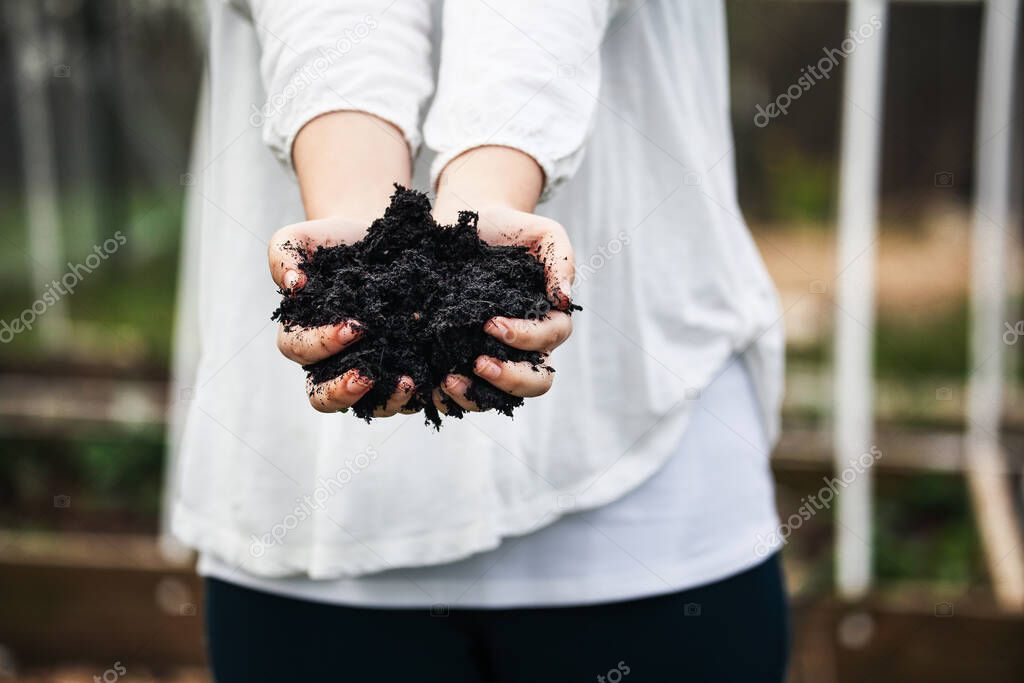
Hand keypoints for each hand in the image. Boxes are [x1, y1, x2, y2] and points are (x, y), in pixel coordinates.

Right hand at [268, 217, 417, 414]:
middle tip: (367, 375)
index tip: (353, 327)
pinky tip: (431, 381)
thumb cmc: (337, 243)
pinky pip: (406, 398)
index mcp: (302, 335)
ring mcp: (369, 371)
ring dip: (386, 400)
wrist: (383, 242)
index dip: (321, 345)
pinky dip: (418, 396)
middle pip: (324, 396)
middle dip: (343, 390)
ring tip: (409, 382)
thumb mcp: (306, 238)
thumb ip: (284, 255)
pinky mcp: (401, 372)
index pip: (300, 351)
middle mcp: (332, 362)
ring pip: (369, 406)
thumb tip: (292, 285)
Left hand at [431, 201, 574, 413]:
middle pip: (535, 381)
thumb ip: (561, 260)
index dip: (525, 338)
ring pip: (500, 397)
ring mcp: (497, 357)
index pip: (548, 340)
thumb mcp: (543, 233)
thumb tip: (564, 299)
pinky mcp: (465, 360)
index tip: (491, 323)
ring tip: (449, 380)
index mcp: (549, 319)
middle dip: (509, 379)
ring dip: (477, 395)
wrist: (468, 226)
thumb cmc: (511, 229)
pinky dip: (451, 397)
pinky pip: (465, 392)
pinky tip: (433, 386)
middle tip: (478, 363)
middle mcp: (527, 347)